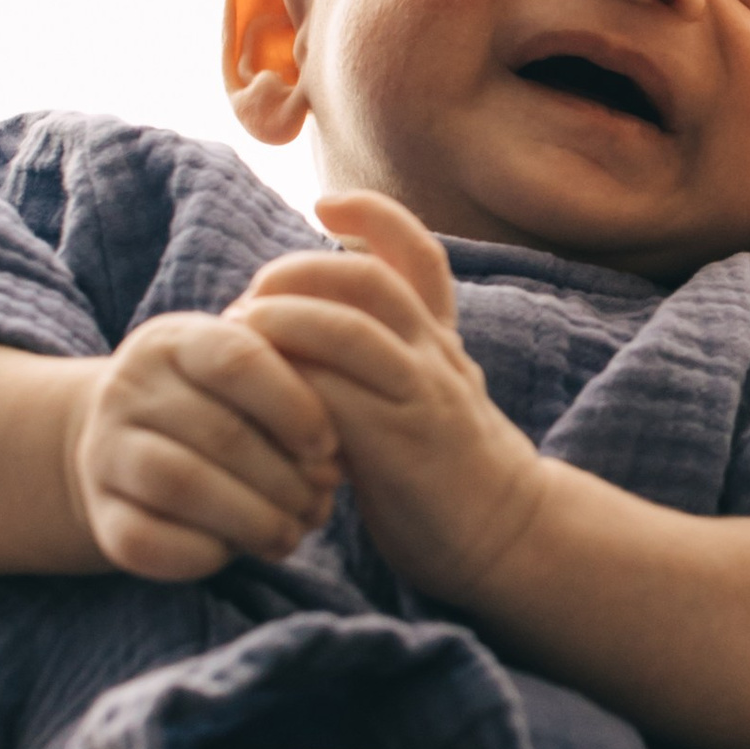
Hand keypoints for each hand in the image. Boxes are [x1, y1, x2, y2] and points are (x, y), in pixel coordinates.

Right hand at [66, 312, 341, 580]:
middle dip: (285, 478)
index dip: (295, 407)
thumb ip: (293, 400)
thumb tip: (327, 466)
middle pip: (219, 433)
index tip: (328, 446)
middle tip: (317, 502)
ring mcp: (104, 451)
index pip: (237, 360)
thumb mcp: (250, 384)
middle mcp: (127, 389)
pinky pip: (148, 540)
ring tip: (288, 533)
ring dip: (251, 520)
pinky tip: (235, 551)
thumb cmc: (217, 410)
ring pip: (181, 485)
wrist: (129, 445)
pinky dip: (205, 553)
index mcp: (173, 342)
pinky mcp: (102, 515)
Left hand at [228, 191, 549, 605]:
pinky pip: (333, 400)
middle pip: (367, 280)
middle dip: (295, 276)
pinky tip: (257, 408)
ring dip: (282, 325)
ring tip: (240, 340)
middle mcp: (437, 357)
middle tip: (251, 300)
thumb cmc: (447, 476)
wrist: (509, 542)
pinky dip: (286, 393)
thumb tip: (299, 335)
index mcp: (441, 342)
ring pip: (347, 331)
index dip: (374, 217)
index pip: (418, 255)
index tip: (325, 206)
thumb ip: (380, 364)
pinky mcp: (402, 447)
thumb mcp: (426, 400)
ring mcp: (423, 398)